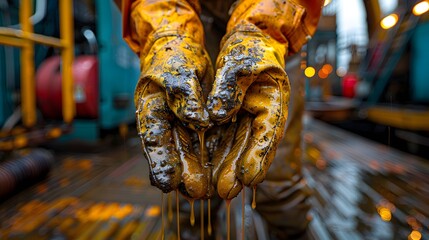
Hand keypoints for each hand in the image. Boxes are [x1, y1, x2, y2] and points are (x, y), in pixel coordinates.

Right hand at [135, 35, 213, 198]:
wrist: (180, 46)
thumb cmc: (174, 56)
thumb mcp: (176, 71)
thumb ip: (183, 95)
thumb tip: (196, 120)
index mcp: (151, 111)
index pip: (154, 141)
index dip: (161, 163)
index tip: (167, 185)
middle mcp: (165, 123)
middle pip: (173, 153)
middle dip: (184, 174)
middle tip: (196, 194)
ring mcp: (180, 124)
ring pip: (189, 152)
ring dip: (198, 170)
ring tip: (208, 191)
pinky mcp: (196, 122)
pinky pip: (205, 141)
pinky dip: (211, 155)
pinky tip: (220, 169)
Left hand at [208, 25, 289, 198]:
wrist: (248, 43)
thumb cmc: (248, 50)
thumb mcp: (239, 62)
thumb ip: (230, 87)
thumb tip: (217, 115)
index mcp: (273, 102)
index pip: (268, 133)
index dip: (258, 157)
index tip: (249, 179)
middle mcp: (262, 117)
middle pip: (251, 148)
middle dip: (239, 171)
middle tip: (226, 193)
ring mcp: (248, 120)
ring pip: (237, 148)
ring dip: (227, 169)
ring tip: (214, 191)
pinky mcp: (234, 120)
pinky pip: (225, 140)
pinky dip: (216, 155)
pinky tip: (205, 171)